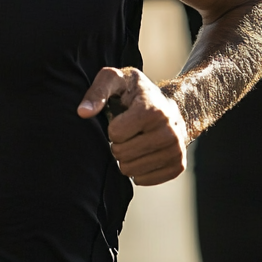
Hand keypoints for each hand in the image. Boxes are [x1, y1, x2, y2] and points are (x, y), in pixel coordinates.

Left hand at [78, 67, 188, 184]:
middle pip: (123, 155)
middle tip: (126, 134)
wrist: (170, 106)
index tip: (121, 119)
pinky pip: (145, 180)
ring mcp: (176, 150)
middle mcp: (169, 131)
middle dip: (117, 145)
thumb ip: (97, 92)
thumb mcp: (114, 80)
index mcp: (153, 110)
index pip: (116, 134)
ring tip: (134, 142)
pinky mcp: (178, 165)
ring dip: (126, 159)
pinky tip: (142, 154)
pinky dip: (137, 171)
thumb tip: (83, 112)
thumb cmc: (135, 92)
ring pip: (132, 171)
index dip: (112, 128)